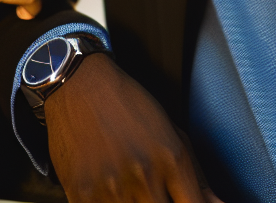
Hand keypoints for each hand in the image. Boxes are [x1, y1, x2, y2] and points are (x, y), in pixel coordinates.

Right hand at [46, 54, 222, 202]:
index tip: (183, 202)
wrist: (79, 85)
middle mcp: (143, 176)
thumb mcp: (171, 133)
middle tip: (151, 191)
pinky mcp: (80, 194)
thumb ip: (197, 178)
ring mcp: (110, 188)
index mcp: (171, 160)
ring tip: (128, 189)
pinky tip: (109, 191)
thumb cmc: (127, 106)